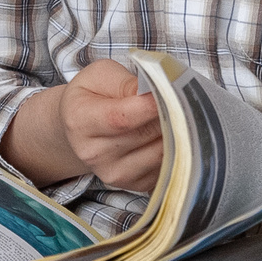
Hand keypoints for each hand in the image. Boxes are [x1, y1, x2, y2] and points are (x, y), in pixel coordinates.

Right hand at [0, 59, 162, 189]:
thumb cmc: (92, 96)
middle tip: (181, 97)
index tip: (171, 90)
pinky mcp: (134, 185)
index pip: (122, 118)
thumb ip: (127, 82)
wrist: (80, 128)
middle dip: (170, 113)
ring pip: (161, 152)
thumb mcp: (100, 75)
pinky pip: (166, 166)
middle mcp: (94, 153)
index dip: (151, 105)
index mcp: (81, 122)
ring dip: (176, 131)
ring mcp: (114, 173)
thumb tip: (156, 92)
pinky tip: (167, 133)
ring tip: (177, 113)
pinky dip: (174, 149)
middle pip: (145, 134)